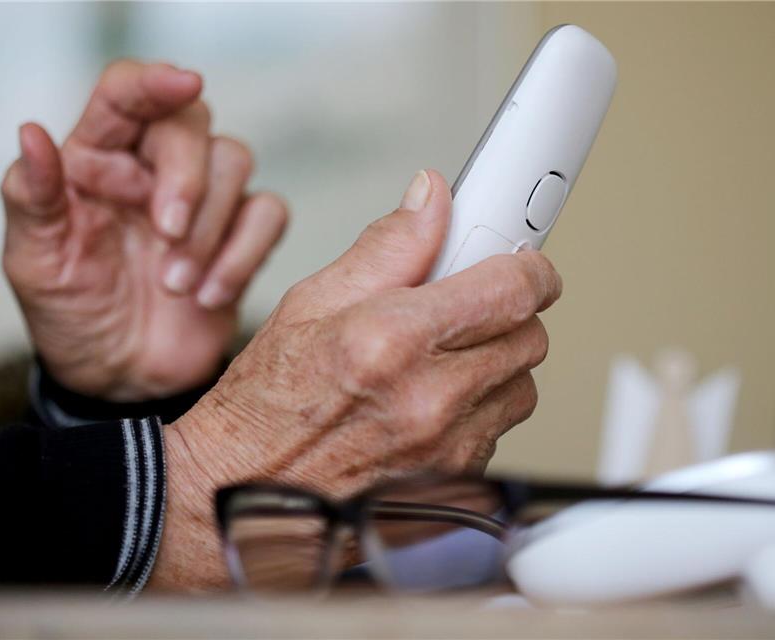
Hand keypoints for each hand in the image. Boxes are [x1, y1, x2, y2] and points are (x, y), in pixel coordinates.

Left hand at [1, 61, 287, 400]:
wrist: (121, 378)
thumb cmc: (74, 314)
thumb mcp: (35, 262)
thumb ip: (33, 196)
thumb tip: (31, 134)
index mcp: (97, 159)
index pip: (126, 95)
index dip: (154, 81)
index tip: (183, 82)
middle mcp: (153, 169)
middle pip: (193, 123)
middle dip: (188, 177)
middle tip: (166, 233)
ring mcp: (204, 201)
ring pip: (236, 162)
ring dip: (211, 228)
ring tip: (176, 285)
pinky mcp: (241, 236)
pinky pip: (268, 214)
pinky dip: (245, 254)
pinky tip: (209, 295)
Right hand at [151, 170, 561, 588]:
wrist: (244, 492)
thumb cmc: (266, 405)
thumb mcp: (310, 303)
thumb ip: (386, 246)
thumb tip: (431, 200)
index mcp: (393, 340)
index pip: (512, 290)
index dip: (529, 269)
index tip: (524, 264)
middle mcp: (430, 400)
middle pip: (530, 338)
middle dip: (507, 314)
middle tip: (467, 308)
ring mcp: (447, 450)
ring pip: (520, 387)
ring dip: (496, 365)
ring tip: (440, 360)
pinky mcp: (455, 484)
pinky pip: (497, 431)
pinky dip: (478, 411)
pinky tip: (429, 405)